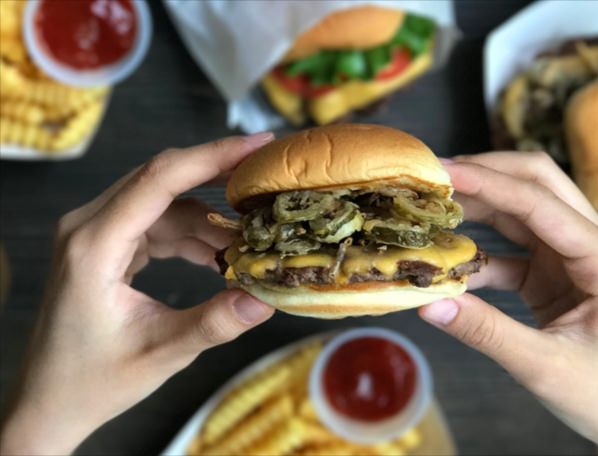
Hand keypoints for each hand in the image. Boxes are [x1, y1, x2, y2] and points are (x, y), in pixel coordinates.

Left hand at [0, 133, 275, 454]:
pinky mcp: (106, 246)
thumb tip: (265, 300)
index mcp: (93, 245)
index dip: (212, 156)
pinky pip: (157, 224)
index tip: (257, 144)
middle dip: (218, 176)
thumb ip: (213, 324)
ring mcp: (95, 234)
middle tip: (266, 177)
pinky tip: (219, 256)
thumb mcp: (159, 354)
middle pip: (162, 179)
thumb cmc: (91, 381)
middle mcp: (88, 227)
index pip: (159, 180)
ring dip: (208, 218)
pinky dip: (192, 235)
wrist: (50, 401)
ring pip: (164, 203)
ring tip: (250, 238)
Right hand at [420, 152, 597, 454]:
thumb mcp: (545, 368)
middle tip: (436, 175)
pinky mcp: (554, 275)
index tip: (442, 172)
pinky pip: (511, 248)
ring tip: (435, 203)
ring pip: (523, 210)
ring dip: (480, 204)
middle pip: (538, 185)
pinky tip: (448, 259)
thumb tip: (427, 303)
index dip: (488, 182)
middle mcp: (592, 245)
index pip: (539, 202)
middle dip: (487, 173)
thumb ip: (486, 332)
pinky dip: (479, 250)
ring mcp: (573, 258)